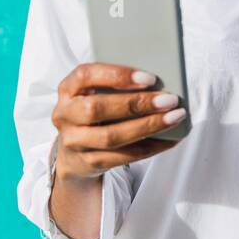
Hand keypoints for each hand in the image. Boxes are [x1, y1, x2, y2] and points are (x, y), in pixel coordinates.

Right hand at [51, 63, 186, 180]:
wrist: (73, 153)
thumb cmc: (93, 112)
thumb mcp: (95, 93)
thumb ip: (116, 85)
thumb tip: (158, 83)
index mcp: (68, 89)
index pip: (86, 75)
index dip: (117, 75)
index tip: (150, 78)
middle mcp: (64, 114)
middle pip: (97, 108)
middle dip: (137, 103)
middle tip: (169, 100)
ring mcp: (73, 141)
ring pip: (111, 136)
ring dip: (147, 126)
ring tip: (174, 117)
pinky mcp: (87, 163)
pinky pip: (122, 157)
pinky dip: (149, 147)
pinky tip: (169, 139)